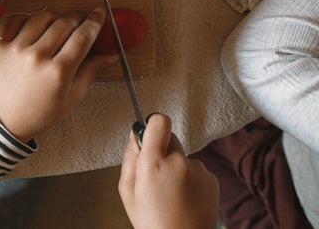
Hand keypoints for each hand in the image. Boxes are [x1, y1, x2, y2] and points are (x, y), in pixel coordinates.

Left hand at [0, 8, 115, 141]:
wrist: (5, 119)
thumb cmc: (40, 113)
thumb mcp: (72, 97)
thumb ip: (92, 71)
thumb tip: (111, 54)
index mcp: (58, 71)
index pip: (82, 36)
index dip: (94, 22)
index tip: (100, 14)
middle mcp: (37, 56)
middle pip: (65, 23)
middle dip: (79, 17)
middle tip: (85, 19)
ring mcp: (17, 48)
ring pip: (42, 16)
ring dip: (57, 16)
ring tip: (62, 24)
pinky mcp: (3, 45)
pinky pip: (18, 19)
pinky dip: (30, 17)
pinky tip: (38, 24)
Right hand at [118, 113, 219, 228]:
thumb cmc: (153, 222)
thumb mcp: (128, 191)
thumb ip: (129, 157)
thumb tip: (135, 134)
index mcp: (154, 164)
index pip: (159, 121)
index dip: (152, 124)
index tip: (149, 132)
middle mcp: (179, 162)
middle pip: (170, 137)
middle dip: (162, 150)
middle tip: (156, 174)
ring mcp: (199, 170)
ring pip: (183, 155)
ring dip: (177, 166)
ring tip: (172, 193)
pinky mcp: (212, 179)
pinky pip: (196, 169)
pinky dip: (190, 178)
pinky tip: (185, 197)